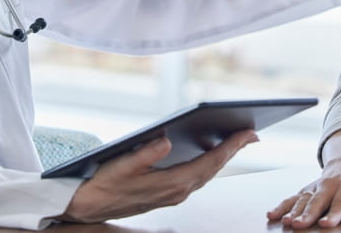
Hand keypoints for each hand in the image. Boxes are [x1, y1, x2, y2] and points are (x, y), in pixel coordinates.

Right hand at [61, 129, 257, 222]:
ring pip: (206, 174)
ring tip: (237, 140)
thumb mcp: (120, 166)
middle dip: (234, 150)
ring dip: (223, 157)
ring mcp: (173, 195)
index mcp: (171, 184)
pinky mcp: (167, 194)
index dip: (231, 147)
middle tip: (252, 133)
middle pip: (213, 169)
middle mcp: (177, 192)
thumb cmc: (103, 184)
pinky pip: (196, 177)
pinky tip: (211, 154)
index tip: (248, 133)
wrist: (88, 208)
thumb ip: (144, 154)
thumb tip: (165, 141)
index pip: (209, 163)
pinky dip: (208, 164)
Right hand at [266, 152, 340, 228]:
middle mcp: (329, 184)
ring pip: (303, 199)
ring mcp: (316, 185)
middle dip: (308, 213)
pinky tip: (272, 215)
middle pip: (318, 200)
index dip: (334, 213)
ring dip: (293, 211)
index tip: (325, 224)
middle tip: (299, 226)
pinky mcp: (307, 188)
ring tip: (286, 222)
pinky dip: (282, 206)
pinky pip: (293, 197)